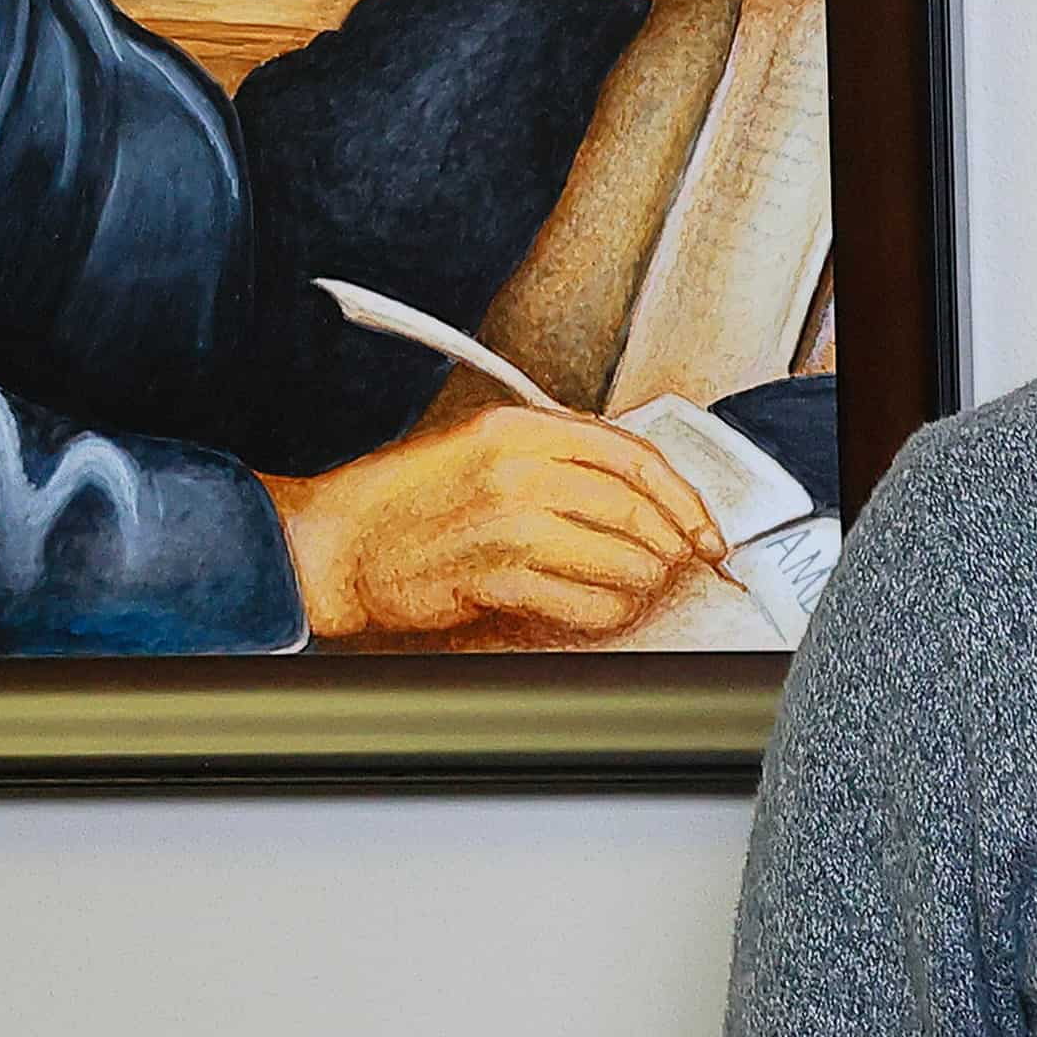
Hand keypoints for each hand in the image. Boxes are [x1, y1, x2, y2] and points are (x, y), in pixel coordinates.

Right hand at [268, 405, 728, 641]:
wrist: (334, 545)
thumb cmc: (406, 501)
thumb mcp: (480, 446)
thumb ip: (552, 454)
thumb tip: (636, 488)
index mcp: (517, 427)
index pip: (631, 454)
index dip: (680, 495)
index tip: (701, 525)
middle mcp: (516, 468)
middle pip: (634, 506)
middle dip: (671, 541)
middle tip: (682, 562)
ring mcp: (504, 523)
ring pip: (618, 554)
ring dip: (644, 579)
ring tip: (643, 587)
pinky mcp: (491, 576)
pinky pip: (581, 599)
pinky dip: (608, 610)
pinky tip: (608, 609)